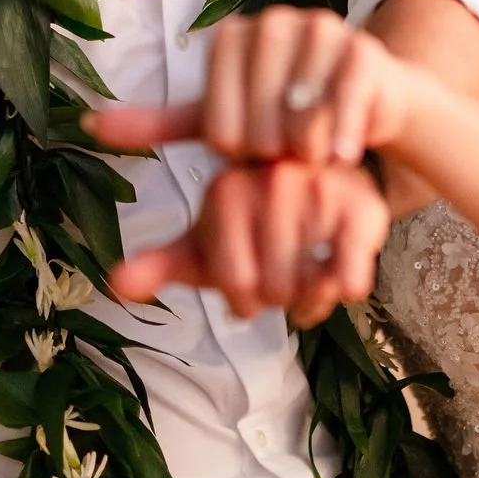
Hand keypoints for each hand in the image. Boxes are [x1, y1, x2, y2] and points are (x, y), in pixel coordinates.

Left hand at [86, 5, 419, 164]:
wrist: (365, 96)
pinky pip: (343, 103)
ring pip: (300, 116)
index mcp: (229, 36)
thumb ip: (159, 124)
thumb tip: (88, 128)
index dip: (237, 152)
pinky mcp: (362, 49)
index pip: (217, 123)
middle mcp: (272, 22)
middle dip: (272, 154)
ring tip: (312, 159)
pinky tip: (340, 157)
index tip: (251, 153)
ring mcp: (320, 29)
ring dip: (306, 150)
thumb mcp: (220, 118)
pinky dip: (339, 135)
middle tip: (285, 161)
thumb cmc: (282, 113)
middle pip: (259, 122)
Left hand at [109, 160, 388, 326]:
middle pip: (270, 286)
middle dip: (275, 301)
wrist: (329, 177)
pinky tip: (339, 279)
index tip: (248, 289)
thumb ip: (163, 261)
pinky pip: (348, 275)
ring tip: (309, 285)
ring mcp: (320, 189)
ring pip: (308, 284)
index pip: (230, 280)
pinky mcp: (363, 203)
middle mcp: (271, 179)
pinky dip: (342, 289)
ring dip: (310, 300)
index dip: (241, 299)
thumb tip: (115, 285)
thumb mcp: (211, 237)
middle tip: (281, 286)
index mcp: (226, 186)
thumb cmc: (262, 216)